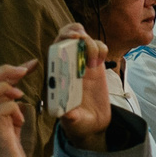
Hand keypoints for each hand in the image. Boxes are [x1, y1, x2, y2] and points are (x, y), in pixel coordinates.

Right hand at [0, 62, 33, 156]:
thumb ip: (13, 117)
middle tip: (23, 70)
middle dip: (2, 71)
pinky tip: (20, 118)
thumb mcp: (14, 132)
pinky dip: (11, 108)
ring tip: (19, 92)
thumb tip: (19, 102)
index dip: (9, 70)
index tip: (32, 64)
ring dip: (2, 87)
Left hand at [53, 23, 114, 143]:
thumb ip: (71, 118)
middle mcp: (68, 67)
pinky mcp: (96, 66)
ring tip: (95, 60)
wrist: (95, 124)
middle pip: (66, 38)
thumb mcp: (74, 123)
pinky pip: (99, 48)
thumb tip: (67, 114)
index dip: (61, 41)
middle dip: (74, 32)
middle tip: (83, 39)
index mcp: (57, 77)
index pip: (54, 51)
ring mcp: (82, 65)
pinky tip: (101, 61)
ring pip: (83, 40)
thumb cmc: (79, 123)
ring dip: (90, 42)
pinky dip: (102, 49)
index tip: (72, 39)